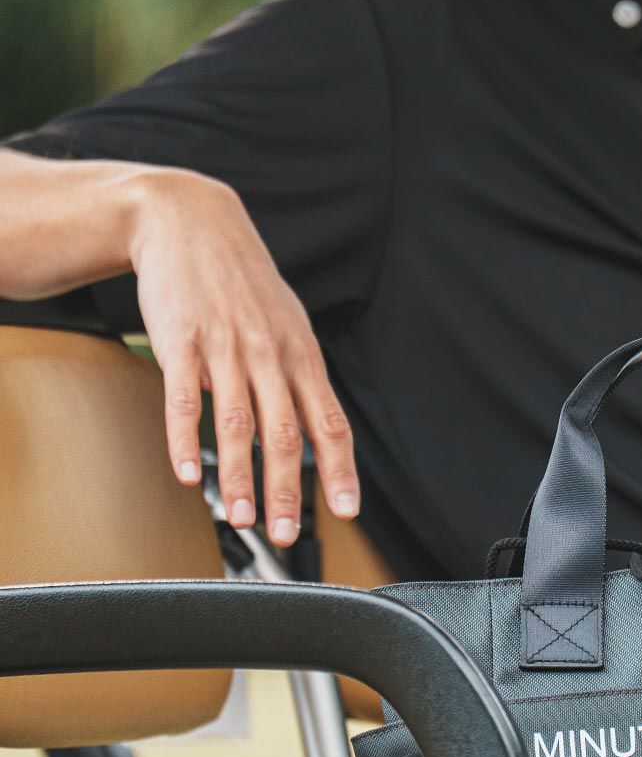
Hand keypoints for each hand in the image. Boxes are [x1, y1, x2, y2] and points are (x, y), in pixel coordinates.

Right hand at [128, 170, 358, 544]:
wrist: (190, 221)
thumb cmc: (240, 282)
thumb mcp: (284, 324)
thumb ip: (297, 377)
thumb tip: (312, 431)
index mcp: (300, 355)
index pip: (329, 421)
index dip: (340, 469)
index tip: (346, 510)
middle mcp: (269, 354)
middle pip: (286, 433)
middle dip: (288, 490)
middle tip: (284, 534)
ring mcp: (225, 347)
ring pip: (237, 423)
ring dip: (239, 476)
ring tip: (241, 518)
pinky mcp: (181, 341)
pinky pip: (185, 398)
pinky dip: (186, 440)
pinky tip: (187, 474)